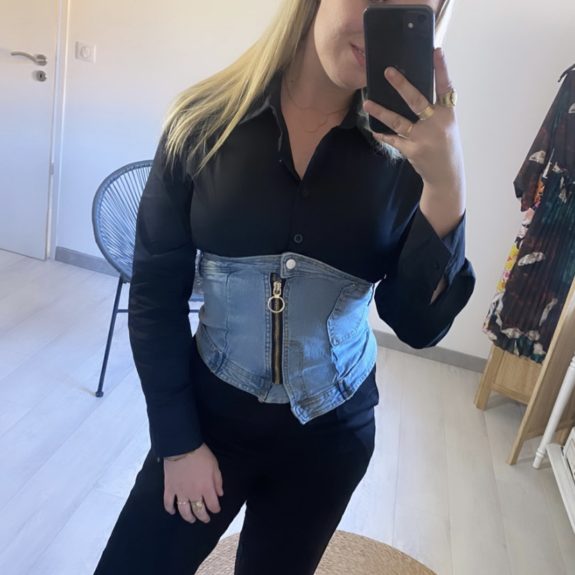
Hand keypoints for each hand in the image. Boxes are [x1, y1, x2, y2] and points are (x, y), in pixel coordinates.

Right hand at [163, 443, 223, 523]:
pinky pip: (168, 503)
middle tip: (205, 519)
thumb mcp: (215, 466)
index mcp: (206, 488)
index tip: (216, 510)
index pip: (212, 505)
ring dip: (188, 517)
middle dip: (203, 517)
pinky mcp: (169, 488)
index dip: (215, 509)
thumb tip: (220, 494)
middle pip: (199, 511)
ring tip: (191, 519)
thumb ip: (218, 481)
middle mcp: (194, 493)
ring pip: (184, 511)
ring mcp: (180, 492)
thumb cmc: (201, 455)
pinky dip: (170, 509)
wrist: (182, 447)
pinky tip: (173, 512)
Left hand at [363, 48, 464, 195]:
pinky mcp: (413, 150)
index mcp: (448, 114)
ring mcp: (424, 138)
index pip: (445, 87)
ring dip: (381, 112)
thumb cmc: (445, 145)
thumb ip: (435, 109)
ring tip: (367, 103)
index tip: (436, 51)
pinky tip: (374, 130)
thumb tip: (413, 91)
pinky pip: (394, 140)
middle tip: (387, 72)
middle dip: (401, 85)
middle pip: (417, 101)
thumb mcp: (447, 124)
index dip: (441, 69)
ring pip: (399, 121)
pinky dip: (384, 135)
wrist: (446, 175)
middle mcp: (437, 123)